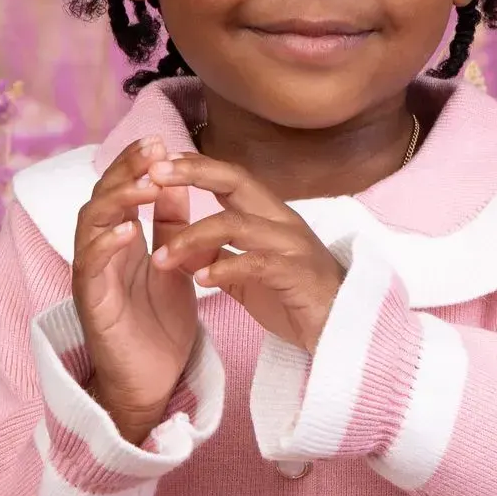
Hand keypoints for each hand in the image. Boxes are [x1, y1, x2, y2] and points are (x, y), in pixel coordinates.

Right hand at [70, 137, 199, 442]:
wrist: (152, 384)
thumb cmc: (159, 326)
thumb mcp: (174, 264)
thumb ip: (172, 224)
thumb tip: (176, 177)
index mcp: (120, 243)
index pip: (121, 190)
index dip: (135, 163)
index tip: (159, 139)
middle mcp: (100, 254)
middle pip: (101, 198)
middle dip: (125, 171)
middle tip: (152, 149)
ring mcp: (92, 278)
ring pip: (90, 226)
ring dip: (117, 201)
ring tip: (146, 184)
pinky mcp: (92, 306)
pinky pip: (91, 269)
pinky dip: (108, 246)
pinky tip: (129, 231)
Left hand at [146, 154, 343, 353]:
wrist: (343, 332)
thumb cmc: (296, 299)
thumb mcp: (247, 276)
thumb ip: (217, 257)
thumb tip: (177, 248)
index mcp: (271, 216)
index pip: (232, 178)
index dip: (197, 167)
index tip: (158, 164)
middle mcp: (282, 221)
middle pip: (237, 181)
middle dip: (194, 174)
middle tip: (153, 175)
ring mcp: (292, 245)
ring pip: (237, 223)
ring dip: (193, 237)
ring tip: (161, 258)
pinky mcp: (296, 273)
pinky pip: (256, 263)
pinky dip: (224, 268)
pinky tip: (200, 281)